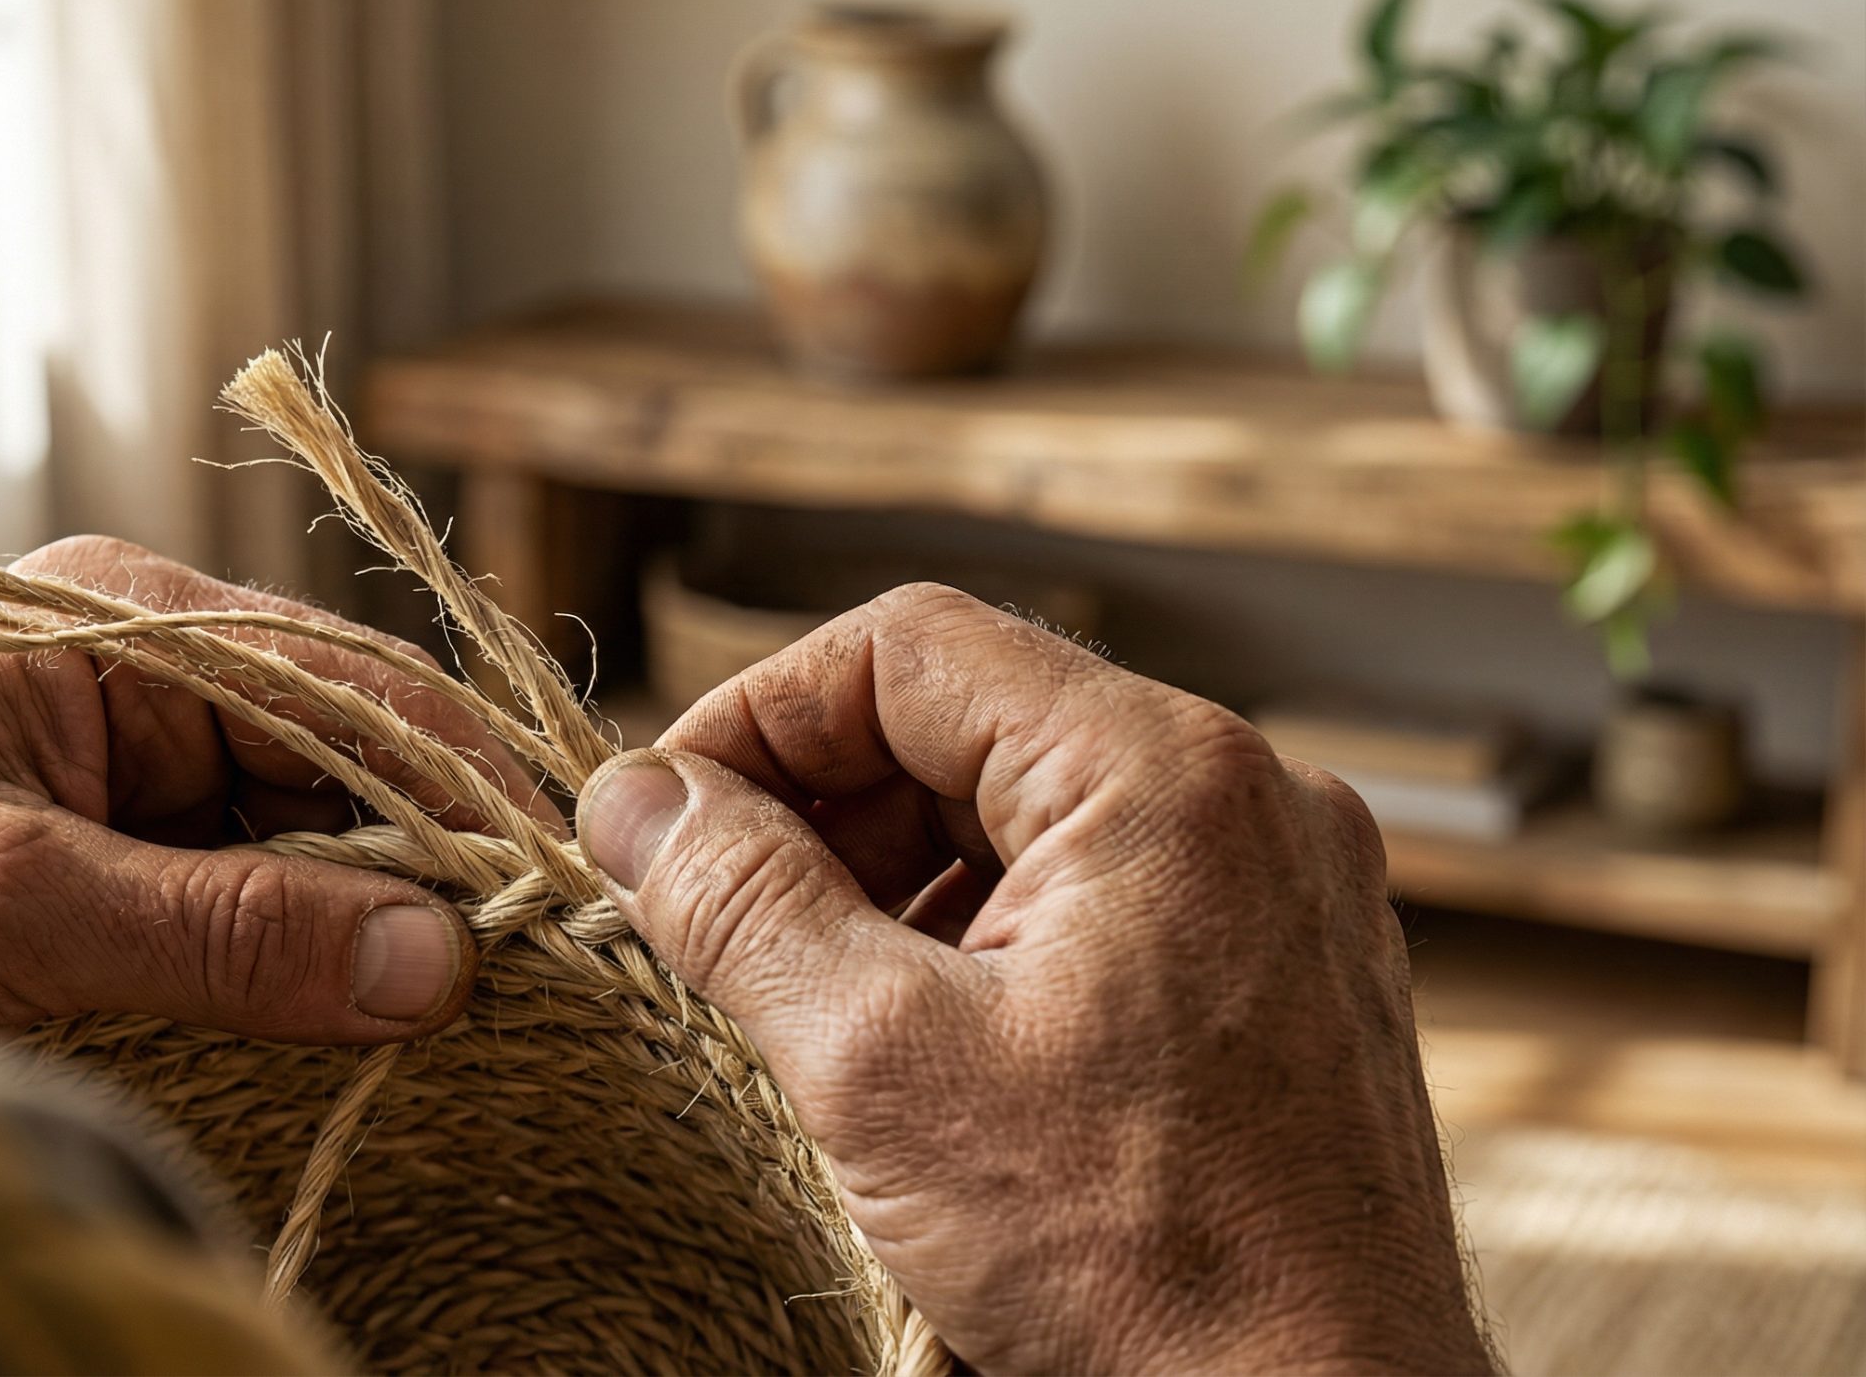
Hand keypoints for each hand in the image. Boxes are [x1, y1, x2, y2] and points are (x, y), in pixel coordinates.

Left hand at [0, 536, 554, 1042]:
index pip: (344, 682)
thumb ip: (222, 930)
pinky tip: (363, 1017)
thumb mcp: (4, 907)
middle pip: (342, 761)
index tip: (571, 872)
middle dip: (432, 856)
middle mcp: (134, 681)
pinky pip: (245, 904)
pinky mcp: (105, 868)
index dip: (466, 773)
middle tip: (542, 965)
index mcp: (110, 624)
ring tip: (479, 1002)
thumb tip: (435, 961)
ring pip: (304, 841)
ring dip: (376, 921)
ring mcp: (122, 778)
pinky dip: (305, 962)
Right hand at [577, 584, 1490, 1374]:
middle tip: (717, 925)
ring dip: (896, 886)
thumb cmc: (1139, 1263)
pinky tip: (929, 1050)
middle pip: (969, 724)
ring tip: (819, 1008)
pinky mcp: (1282, 970)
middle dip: (821, 813)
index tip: (666, 822)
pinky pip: (1101, 894)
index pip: (906, 650)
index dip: (755, 719)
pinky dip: (989, 941)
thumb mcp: (883, 1068)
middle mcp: (1246, 797)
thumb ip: (741, 903)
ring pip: (1029, 813)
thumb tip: (633, 800)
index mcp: (1162, 775)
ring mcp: (1278, 885)